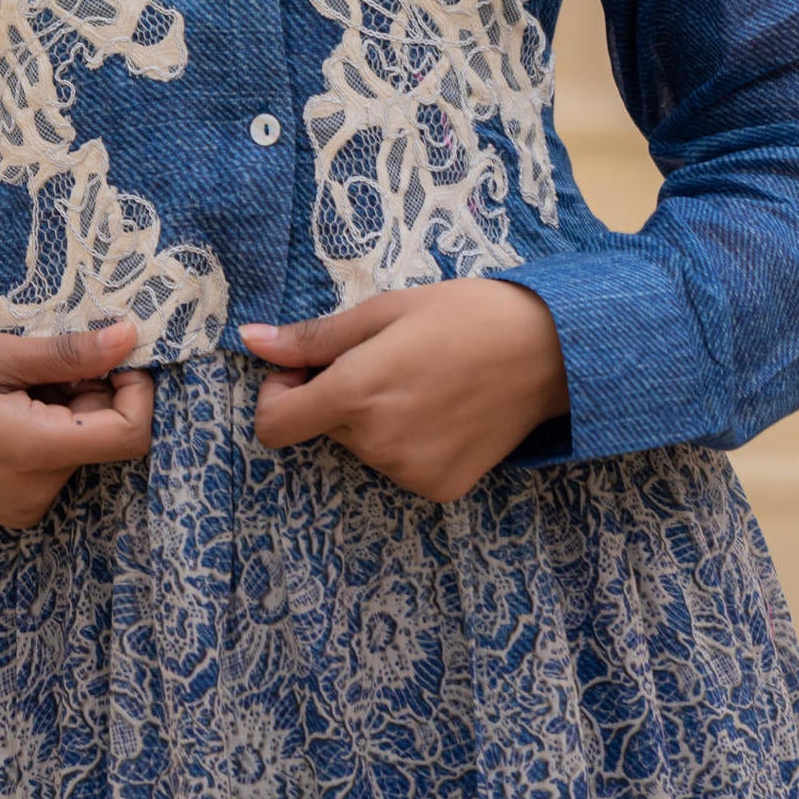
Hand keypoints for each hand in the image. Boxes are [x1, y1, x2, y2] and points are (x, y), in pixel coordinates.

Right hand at [0, 315, 154, 530]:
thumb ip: (68, 352)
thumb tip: (129, 338)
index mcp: (34, 452)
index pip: (130, 435)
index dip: (137, 390)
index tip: (115, 353)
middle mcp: (37, 492)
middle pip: (104, 437)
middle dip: (93, 391)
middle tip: (45, 360)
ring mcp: (25, 506)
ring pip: (81, 446)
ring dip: (68, 407)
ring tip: (16, 384)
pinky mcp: (14, 506)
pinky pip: (56, 463)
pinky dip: (49, 428)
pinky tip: (8, 408)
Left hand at [241, 281, 566, 502]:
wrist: (548, 352)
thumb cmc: (464, 314)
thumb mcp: (385, 310)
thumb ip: (314, 336)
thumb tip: (250, 341)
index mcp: (356, 393)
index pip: (274, 425)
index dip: (278, 394)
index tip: (307, 367)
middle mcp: (377, 443)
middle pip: (323, 428)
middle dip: (335, 396)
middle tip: (385, 358)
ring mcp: (410, 472)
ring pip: (362, 446)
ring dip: (374, 418)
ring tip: (423, 380)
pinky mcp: (439, 488)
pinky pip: (399, 465)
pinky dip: (407, 440)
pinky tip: (443, 409)